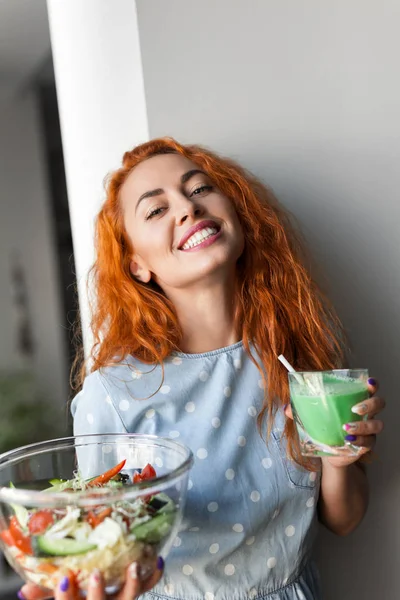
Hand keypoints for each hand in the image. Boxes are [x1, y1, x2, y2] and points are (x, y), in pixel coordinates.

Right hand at [18, 559, 163, 599]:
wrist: (99, 598)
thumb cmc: (77, 595)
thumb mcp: (59, 594)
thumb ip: (43, 592)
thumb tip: (24, 590)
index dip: (65, 596)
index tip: (65, 577)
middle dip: (97, 592)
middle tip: (96, 574)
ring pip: (128, 598)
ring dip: (131, 584)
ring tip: (133, 567)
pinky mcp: (133, 591)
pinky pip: (149, 586)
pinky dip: (154, 573)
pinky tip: (157, 559)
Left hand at [284, 377, 384, 467]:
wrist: (328, 452)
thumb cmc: (324, 428)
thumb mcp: (312, 417)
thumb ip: (300, 410)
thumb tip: (286, 407)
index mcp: (355, 399)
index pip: (370, 387)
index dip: (373, 384)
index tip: (368, 382)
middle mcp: (366, 413)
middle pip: (379, 403)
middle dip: (370, 404)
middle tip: (354, 408)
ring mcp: (369, 430)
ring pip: (377, 424)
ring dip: (363, 425)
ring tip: (345, 427)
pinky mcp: (367, 445)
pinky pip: (369, 442)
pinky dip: (359, 440)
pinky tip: (348, 440)